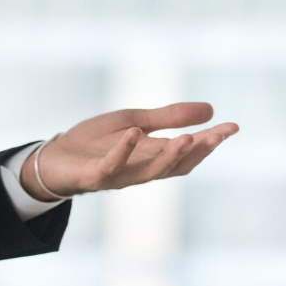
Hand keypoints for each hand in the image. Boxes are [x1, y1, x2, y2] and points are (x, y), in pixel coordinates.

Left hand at [20, 102, 238, 200]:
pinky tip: (135, 132)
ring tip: (188, 138)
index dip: (212, 141)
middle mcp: (142, 171)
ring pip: (152, 171)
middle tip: (219, 135)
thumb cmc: (93, 143)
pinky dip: (124, 150)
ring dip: (171, 156)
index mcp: (153, 157)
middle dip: (200, 151)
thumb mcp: (135, 121)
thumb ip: (168, 117)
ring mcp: (120, 176)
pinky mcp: (95, 176)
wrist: (52, 160)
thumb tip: (211, 109)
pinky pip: (112, 165)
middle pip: (178, 165)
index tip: (233, 126)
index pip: (190, 151)